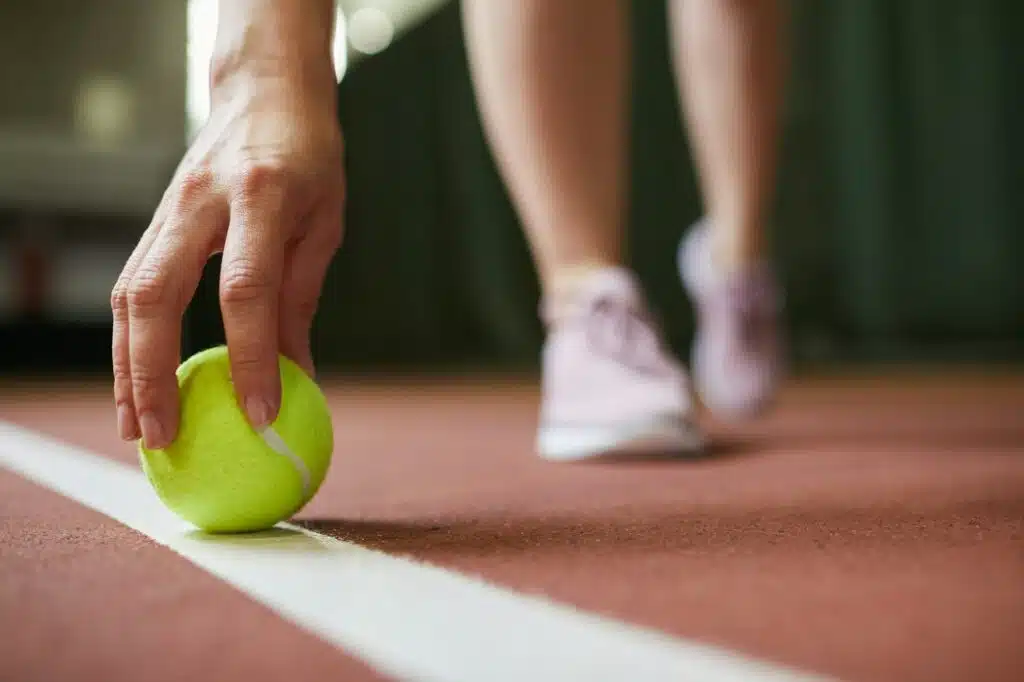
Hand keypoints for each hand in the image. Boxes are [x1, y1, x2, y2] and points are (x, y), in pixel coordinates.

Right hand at [111, 73, 343, 449]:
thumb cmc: (309, 158)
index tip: (262, 416)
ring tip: (135, 429)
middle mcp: (204, 201)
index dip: (251, 357)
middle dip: (153, 372)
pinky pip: (132, 286)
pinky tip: (137, 382)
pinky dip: (131, 340)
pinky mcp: (156, 221)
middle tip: (163, 438)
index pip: (247, 289)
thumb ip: (302, 297)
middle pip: (158, 293)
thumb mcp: (325, 222)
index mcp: (262, 196)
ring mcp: (170, 208)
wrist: (264, 91)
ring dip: (126, 366)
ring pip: (129, 293)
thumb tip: (299, 378)